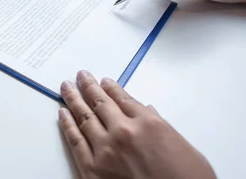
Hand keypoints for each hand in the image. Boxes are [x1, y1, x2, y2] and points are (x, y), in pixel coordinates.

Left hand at [58, 71, 215, 178]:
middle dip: (88, 86)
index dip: (111, 88)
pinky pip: (75, 140)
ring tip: (66, 87)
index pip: (123, 98)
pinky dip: (67, 124)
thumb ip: (161, 127)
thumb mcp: (183, 148)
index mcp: (149, 123)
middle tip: (81, 76)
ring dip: (73, 99)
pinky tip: (62, 113)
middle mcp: (124, 131)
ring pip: (84, 117)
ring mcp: (106, 149)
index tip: (104, 81)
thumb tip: (147, 112)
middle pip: (100, 102)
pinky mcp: (92, 169)